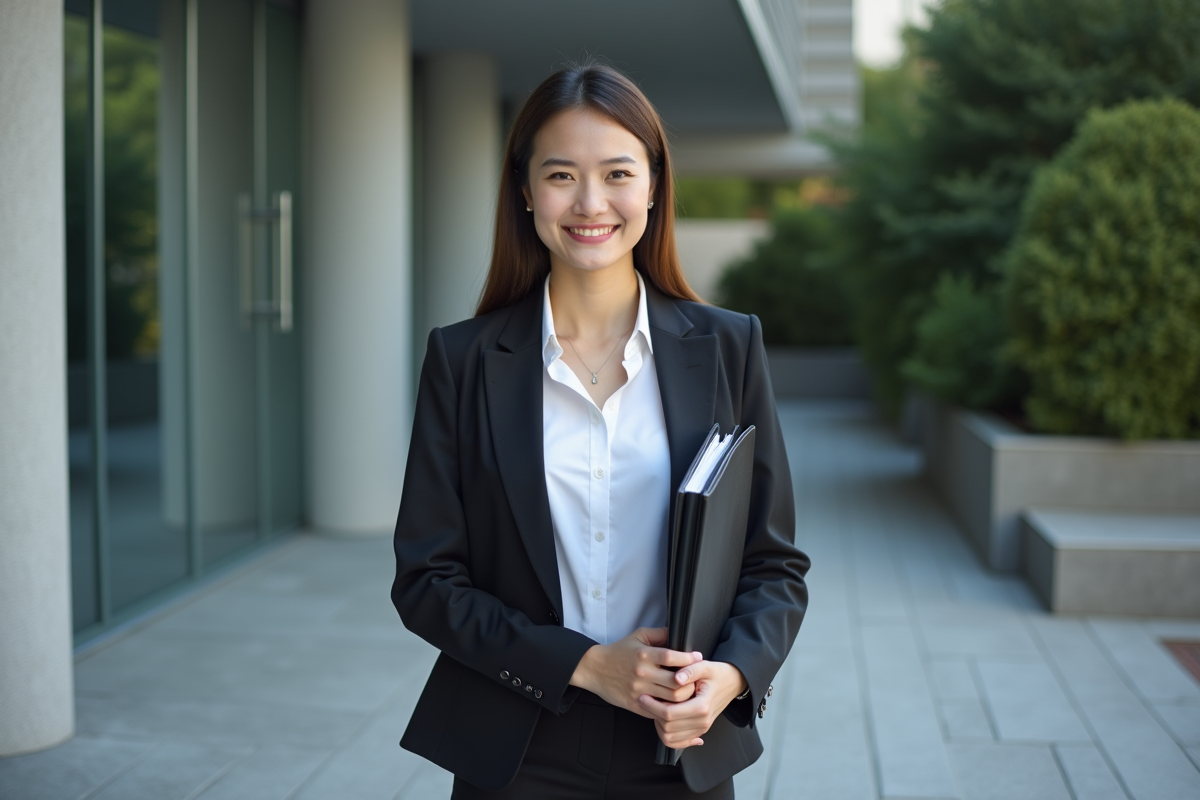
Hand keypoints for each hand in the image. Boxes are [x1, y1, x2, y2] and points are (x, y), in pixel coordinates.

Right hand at [569, 627, 702, 717]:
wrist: (595, 669)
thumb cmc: (618, 652)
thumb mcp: (638, 636)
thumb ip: (659, 634)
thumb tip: (678, 633)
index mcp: (643, 655)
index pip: (671, 657)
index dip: (688, 658)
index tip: (698, 658)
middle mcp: (642, 674)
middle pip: (676, 682)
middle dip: (691, 681)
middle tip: (698, 678)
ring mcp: (639, 691)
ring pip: (670, 699)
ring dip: (684, 696)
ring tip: (690, 691)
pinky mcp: (636, 705)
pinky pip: (659, 710)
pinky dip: (670, 708)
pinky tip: (676, 704)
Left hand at [637, 660, 746, 748]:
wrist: (732, 683)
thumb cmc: (717, 673)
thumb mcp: (705, 666)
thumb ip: (690, 670)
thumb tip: (677, 677)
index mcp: (702, 706)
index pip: (670, 713)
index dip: (652, 706)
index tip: (643, 696)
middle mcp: (702, 721)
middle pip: (667, 727)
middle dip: (653, 714)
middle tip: (644, 700)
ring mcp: (701, 729)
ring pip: (670, 737)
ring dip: (657, 724)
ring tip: (654, 707)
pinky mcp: (699, 731)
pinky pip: (677, 743)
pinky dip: (666, 735)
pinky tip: (662, 722)